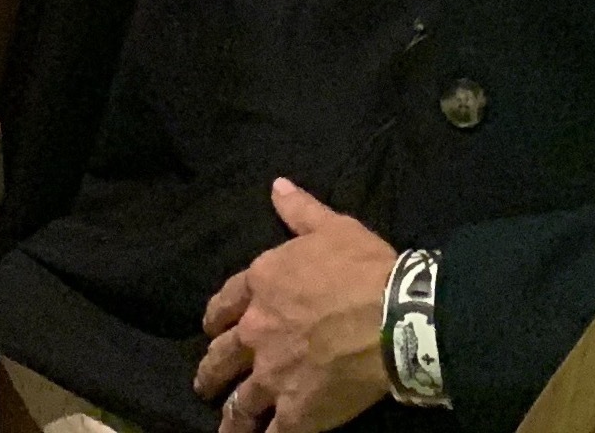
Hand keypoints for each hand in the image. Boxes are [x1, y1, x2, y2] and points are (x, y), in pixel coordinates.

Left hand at [195, 181, 396, 432]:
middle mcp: (257, 331)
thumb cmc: (362, 267)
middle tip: (204, 382)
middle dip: (211, 371)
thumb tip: (277, 186)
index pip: (224, 303)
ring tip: (226, 427)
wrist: (390, 316)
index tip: (211, 328)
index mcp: (262, 284)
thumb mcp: (331, 227)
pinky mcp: (295, 410)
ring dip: (230, 417)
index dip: (216, 317)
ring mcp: (272, 374)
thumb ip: (300, 211)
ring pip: (241, 402)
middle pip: (222, 356)